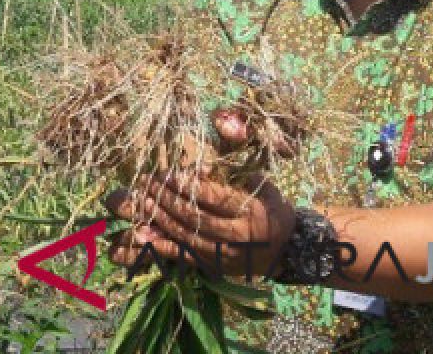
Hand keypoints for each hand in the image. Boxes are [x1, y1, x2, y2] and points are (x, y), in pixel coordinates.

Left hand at [107, 171, 295, 278]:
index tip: (167, 173)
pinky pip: (186, 257)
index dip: (186, 185)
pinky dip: (164, 247)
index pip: (212, 197)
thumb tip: (203, 166)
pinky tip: (145, 237)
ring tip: (144, 202)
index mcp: (250, 213)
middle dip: (167, 198)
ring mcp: (225, 255)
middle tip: (148, 183)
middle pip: (194, 217)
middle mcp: (237, 237)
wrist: (288, 251)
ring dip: (162, 219)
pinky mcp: (216, 267)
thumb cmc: (274, 211)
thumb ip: (239, 176)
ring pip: (186, 237)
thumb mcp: (266, 189)